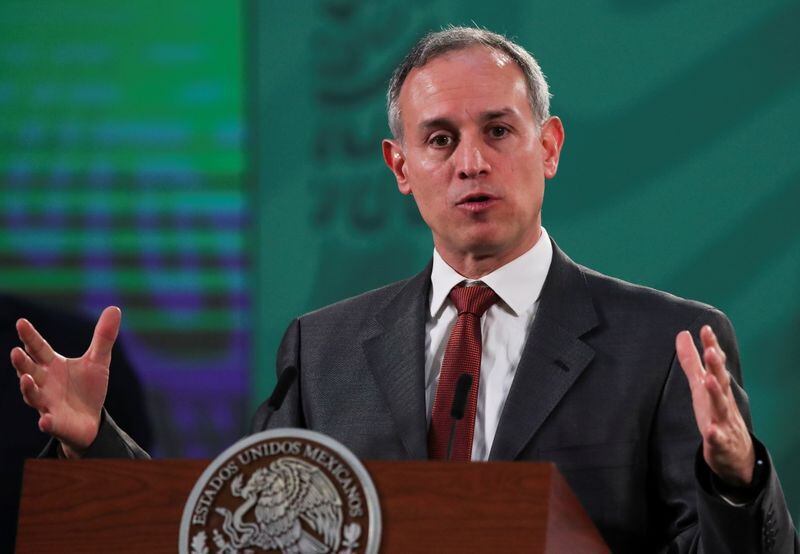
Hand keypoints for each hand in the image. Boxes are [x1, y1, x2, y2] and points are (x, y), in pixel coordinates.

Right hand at [10, 306, 121, 457]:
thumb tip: (114, 308)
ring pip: (32, 395)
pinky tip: (45, 421)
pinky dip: (46, 422)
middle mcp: (44, 383)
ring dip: (27, 387)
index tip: (21, 322)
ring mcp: (47, 403)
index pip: (38, 348)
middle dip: (21, 362)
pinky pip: (48, 423)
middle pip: (29, 370)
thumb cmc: (88, 388)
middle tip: (15, 351)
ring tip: (25, 378)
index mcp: (52, 365)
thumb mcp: (98, 361)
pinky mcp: (55, 422)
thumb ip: (103, 337)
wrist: (91, 420)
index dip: (30, 336)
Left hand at [676, 325, 754, 486]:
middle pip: (721, 381)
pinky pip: (717, 438)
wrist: (734, 451)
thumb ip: (691, 361)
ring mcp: (723, 421)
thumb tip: (682, 334)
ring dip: (716, 393)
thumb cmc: (715, 412)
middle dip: (717, 366)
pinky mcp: (720, 442)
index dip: (711, 347)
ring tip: (710, 380)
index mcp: (716, 387)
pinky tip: (710, 431)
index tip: (705, 328)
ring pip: (721, 406)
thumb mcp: (701, 385)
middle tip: (711, 350)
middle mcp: (722, 400)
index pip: (716, 364)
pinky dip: (715, 434)